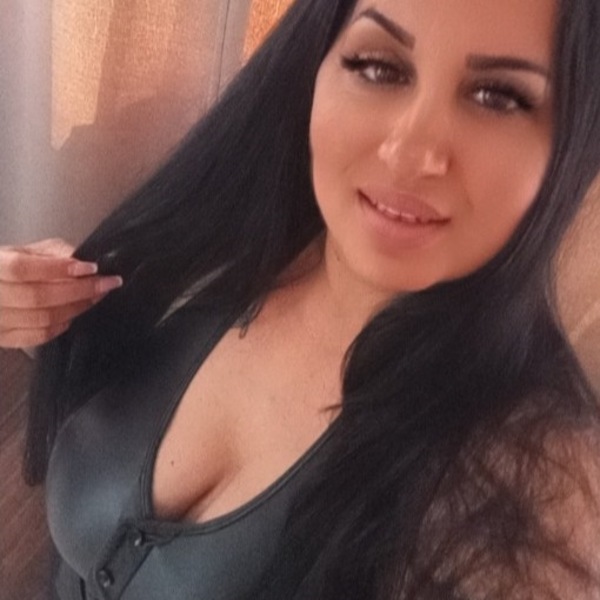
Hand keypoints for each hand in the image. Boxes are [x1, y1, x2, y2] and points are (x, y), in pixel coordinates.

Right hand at [0, 239, 122, 348]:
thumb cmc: (10, 266)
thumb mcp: (27, 251)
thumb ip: (54, 253)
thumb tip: (84, 261)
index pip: (23, 269)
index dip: (59, 269)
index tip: (91, 268)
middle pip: (37, 297)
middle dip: (79, 290)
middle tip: (106, 283)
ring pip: (42, 319)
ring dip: (76, 307)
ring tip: (96, 296)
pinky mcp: (3, 338)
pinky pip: (39, 336)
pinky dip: (62, 325)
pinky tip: (73, 314)